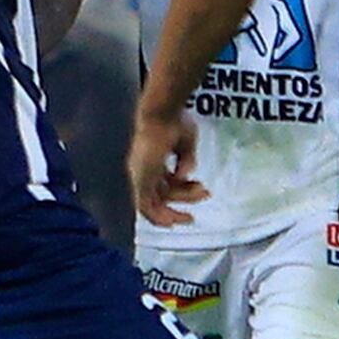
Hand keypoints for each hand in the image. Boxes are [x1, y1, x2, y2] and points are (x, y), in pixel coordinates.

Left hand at [128, 109, 205, 227]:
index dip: (180, 192)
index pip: (162, 184)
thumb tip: (184, 177)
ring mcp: (139, 175)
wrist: (162, 115)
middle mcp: (142, 170)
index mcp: (151, 159)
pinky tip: (171, 223)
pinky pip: (144, 206)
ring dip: (174, 211)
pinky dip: (156, 217)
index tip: (199, 193)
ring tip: (195, 208)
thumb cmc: (175, 122)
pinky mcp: (140, 180)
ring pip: (155, 203)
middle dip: (175, 209)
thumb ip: (186, 162)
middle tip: (192, 218)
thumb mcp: (186, 145)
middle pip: (158, 197)